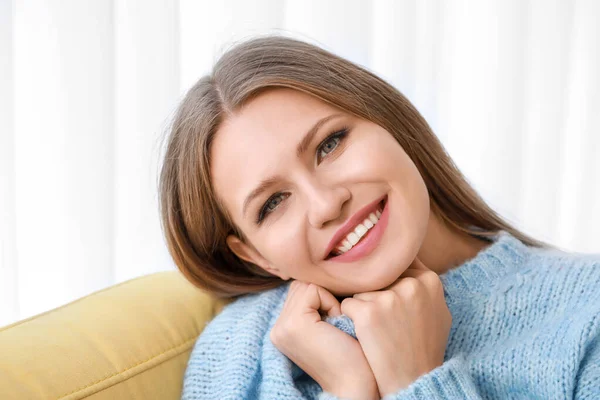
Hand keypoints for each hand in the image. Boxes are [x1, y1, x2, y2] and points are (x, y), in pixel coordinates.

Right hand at [270, 281, 379, 399]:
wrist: (355, 385)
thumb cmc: (351, 356)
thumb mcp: (325, 326)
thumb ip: (314, 305)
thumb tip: (320, 274)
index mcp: (281, 329)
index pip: (299, 291)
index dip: (321, 298)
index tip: (335, 323)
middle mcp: (276, 328)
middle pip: (301, 285)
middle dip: (323, 297)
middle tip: (336, 323)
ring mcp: (282, 326)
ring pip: (306, 285)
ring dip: (327, 300)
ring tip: (336, 325)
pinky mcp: (294, 324)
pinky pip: (313, 290)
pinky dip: (330, 303)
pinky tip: (336, 325)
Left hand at [340, 258, 451, 396]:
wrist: (413, 380)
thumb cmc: (424, 347)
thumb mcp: (438, 311)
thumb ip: (424, 285)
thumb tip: (407, 259)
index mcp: (429, 280)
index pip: (397, 264)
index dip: (389, 282)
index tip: (389, 301)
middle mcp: (410, 284)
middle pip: (377, 276)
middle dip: (376, 293)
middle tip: (386, 320)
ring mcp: (388, 298)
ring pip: (361, 290)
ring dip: (364, 305)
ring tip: (380, 329)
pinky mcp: (367, 313)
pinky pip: (347, 304)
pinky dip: (351, 318)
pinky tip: (366, 335)